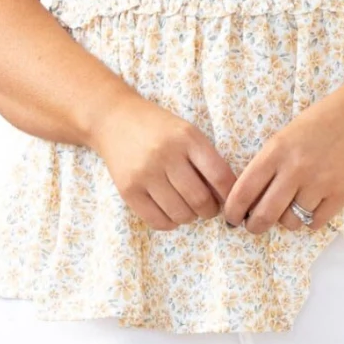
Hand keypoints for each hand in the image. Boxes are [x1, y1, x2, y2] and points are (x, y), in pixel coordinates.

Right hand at [91, 90, 235, 229]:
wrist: (114, 120)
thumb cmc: (158, 129)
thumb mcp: (187, 133)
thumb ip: (206, 159)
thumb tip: (227, 197)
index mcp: (187, 138)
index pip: (220, 176)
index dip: (230, 195)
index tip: (229, 200)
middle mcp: (166, 155)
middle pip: (200, 199)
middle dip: (210, 210)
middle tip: (208, 208)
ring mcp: (145, 174)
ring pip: (180, 213)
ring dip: (191, 218)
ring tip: (189, 210)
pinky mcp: (128, 190)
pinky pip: (157, 220)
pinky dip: (171, 223)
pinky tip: (171, 214)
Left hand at [223, 86, 343, 234]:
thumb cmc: (316, 125)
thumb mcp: (283, 138)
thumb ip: (267, 166)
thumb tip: (249, 202)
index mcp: (276, 152)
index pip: (244, 190)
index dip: (233, 211)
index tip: (231, 218)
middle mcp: (295, 169)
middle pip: (265, 215)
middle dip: (255, 226)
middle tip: (254, 226)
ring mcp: (320, 183)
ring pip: (291, 222)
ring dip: (286, 221)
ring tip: (290, 208)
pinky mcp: (341, 194)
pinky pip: (315, 223)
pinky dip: (310, 220)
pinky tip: (311, 207)